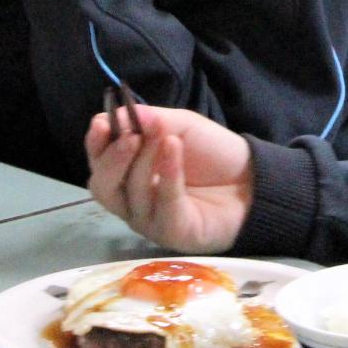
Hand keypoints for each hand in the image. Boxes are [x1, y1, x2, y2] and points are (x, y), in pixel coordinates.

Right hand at [84, 104, 256, 251]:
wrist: (253, 180)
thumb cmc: (212, 153)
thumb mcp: (182, 126)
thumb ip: (151, 120)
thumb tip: (119, 114)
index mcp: (128, 173)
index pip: (99, 162)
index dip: (95, 144)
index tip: (101, 123)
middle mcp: (132, 200)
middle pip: (103, 187)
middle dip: (112, 159)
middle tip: (131, 136)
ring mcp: (150, 220)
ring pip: (131, 196)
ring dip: (145, 162)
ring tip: (166, 138)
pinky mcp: (173, 233)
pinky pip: (163, 206)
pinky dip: (168, 176)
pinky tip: (174, 150)